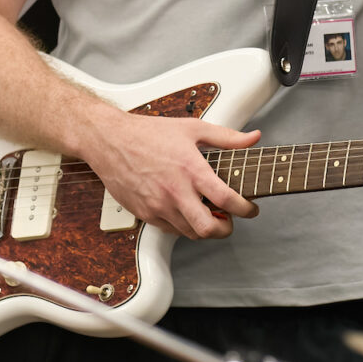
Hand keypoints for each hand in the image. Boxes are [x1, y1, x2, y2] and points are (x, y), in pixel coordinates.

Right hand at [82, 111, 260, 239]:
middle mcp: (175, 191)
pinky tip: (186, 211)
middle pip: (208, 229)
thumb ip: (227, 137)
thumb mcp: (192, 128)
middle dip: (225, 230)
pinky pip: (171, 230)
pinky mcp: (145, 213)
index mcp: (191, 169)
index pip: (226, 199)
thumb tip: (253, 138)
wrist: (110, 140)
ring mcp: (158, 206)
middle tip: (229, 220)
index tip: (251, 209)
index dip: (245, 209)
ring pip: (190, 233)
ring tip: (209, 215)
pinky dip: (184, 226)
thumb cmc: (148, 133)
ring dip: (204, 228)